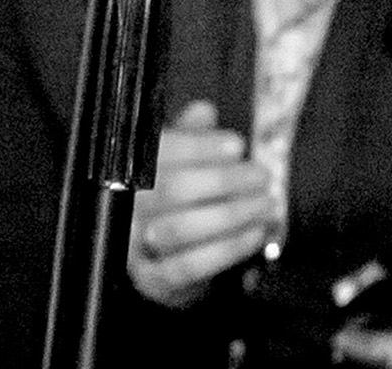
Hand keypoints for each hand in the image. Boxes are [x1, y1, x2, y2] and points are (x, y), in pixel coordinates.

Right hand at [127, 99, 274, 308]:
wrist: (164, 255)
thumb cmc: (176, 196)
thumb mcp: (179, 159)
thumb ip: (189, 134)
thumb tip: (202, 111)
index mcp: (130, 171)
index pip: (160, 153)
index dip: (201, 147)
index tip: (237, 145)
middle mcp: (126, 209)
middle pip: (172, 190)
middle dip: (225, 181)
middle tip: (261, 176)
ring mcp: (135, 248)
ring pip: (180, 228)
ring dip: (233, 214)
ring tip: (266, 203)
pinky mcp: (153, 280)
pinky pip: (189, 266)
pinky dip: (228, 248)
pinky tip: (255, 233)